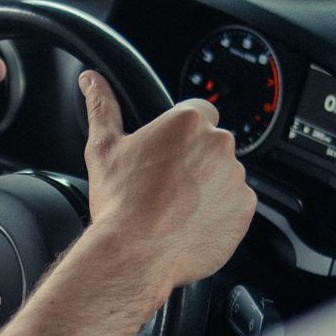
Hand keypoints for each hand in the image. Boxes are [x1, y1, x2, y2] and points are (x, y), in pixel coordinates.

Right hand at [79, 70, 255, 290]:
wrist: (134, 255)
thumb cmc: (119, 203)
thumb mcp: (103, 148)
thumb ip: (102, 107)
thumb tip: (91, 80)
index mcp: (188, 121)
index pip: (198, 112)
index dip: (182, 133)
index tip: (169, 152)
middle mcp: (219, 144)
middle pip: (212, 144)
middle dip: (195, 160)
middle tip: (166, 184)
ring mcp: (236, 177)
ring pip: (225, 174)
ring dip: (208, 186)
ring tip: (176, 208)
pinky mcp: (245, 209)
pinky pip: (236, 204)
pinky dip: (219, 212)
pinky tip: (190, 223)